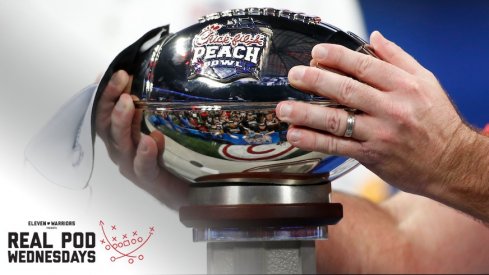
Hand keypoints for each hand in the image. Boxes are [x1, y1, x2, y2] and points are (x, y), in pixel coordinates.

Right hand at [95, 70, 187, 209]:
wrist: (181, 192)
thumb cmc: (163, 157)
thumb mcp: (153, 127)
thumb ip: (146, 110)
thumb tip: (144, 81)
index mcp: (119, 135)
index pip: (104, 110)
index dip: (104, 91)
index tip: (112, 70)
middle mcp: (120, 149)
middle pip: (106, 124)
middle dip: (110, 99)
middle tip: (121, 78)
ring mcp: (132, 165)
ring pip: (120, 143)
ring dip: (122, 121)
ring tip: (128, 102)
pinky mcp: (148, 179)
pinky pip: (143, 166)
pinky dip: (145, 153)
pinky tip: (150, 140)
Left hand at [276, 31, 478, 196]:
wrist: (452, 164)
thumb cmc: (438, 122)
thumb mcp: (426, 82)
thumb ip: (398, 58)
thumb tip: (374, 37)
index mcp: (404, 86)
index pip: (364, 65)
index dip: (337, 57)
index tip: (316, 53)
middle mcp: (392, 108)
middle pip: (347, 90)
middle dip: (316, 80)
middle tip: (294, 75)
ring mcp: (380, 133)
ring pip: (337, 121)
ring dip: (306, 113)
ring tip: (284, 108)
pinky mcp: (372, 156)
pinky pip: (337, 147)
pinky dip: (314, 140)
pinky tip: (296, 134)